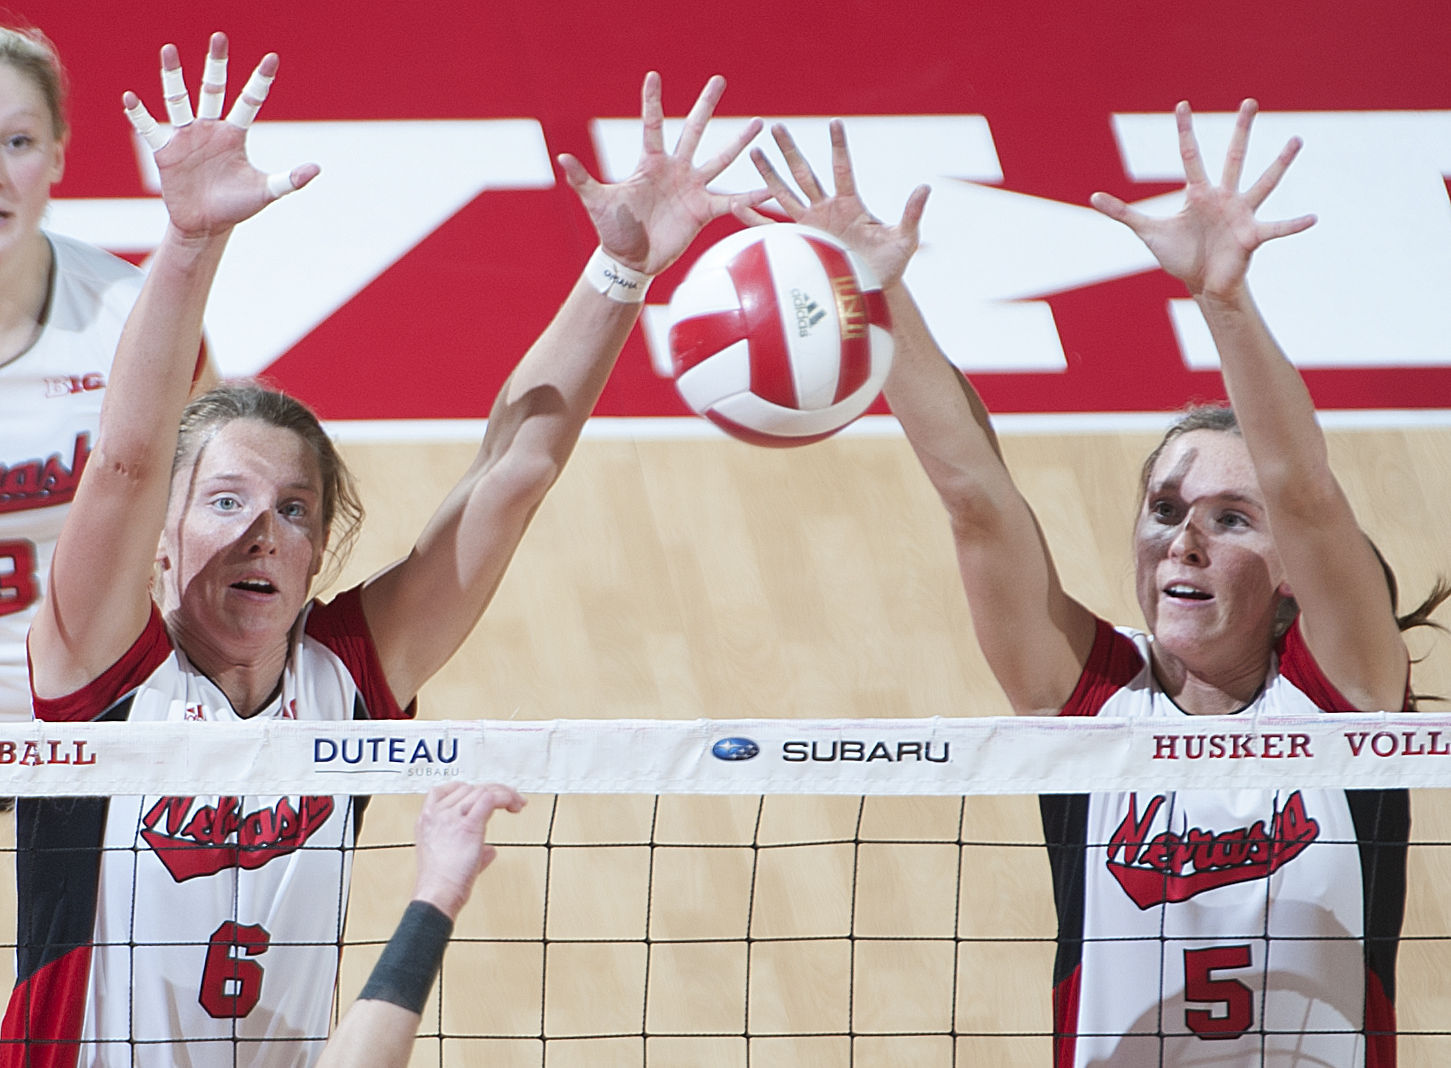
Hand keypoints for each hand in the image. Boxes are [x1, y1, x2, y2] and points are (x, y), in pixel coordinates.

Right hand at [124, 32, 317, 239]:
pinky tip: (130, 97)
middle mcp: (210, 129)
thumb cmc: (236, 207)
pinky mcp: (166, 152)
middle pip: (213, 89)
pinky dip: (140, 115)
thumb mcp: (265, 192)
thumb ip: (289, 180)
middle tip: (220, 37)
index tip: (273, 58)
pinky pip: (150, 129)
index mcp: (234, 134)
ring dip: (173, 76)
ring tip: (169, 50)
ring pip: (179, 100)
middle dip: (216, 64)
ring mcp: (186, 137)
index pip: (249, 101)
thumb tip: (316, 169)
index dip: (260, 81)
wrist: (207, 226)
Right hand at [412, 782, 525, 919]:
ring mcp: (451, 817)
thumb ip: (470, 849)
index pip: (449, 789)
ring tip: (517, 804)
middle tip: (510, 801)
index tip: (485, 796)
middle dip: (493, 791)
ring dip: (504, 794)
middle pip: (470, 788)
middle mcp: (437, 813)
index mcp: (427, 818)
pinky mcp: (468, 825)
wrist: (437, 894)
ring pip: (482, 791)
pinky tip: (514, 806)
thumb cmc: (441, 883)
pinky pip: (490, 799)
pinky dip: (506, 798)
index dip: (471, 789)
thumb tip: (489, 851)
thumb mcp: (447, 858)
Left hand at [557, 72, 765, 274]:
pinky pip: (731, 201)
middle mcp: (674, 170)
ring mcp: (691, 189)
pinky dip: (750, 197)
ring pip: (720, 160)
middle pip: (693, 131)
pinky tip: (770, 188)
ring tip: (759, 124)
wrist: (631, 261)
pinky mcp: (703, 211)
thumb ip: (583, 179)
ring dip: (739, 143)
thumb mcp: (597, 203)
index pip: (652, 125)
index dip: (652, 101)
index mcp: (649, 163)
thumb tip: (561, 157)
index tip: (653, 74)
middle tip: (719, 80)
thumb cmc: (613, 230)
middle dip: (706, 105)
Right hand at [735, 119, 928, 287]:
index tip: (834, 123)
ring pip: (784, 193)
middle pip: (804, 173)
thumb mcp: (904, 238)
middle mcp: (825, 209)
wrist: (870, 292)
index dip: (838, 147)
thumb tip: (924, 187)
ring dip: (769, 174)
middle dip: (790, 150)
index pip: (842, 168)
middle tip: (776, 126)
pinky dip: (754, 217)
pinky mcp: (798, 242)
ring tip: (754, 152)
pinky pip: (771, 228)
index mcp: (849, 204)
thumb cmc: (889, 265)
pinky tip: (735, 204)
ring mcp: (809, 225)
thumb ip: (912, 214)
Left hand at [1090, 100, 1313, 301]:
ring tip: (1296, 140)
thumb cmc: (1180, 255)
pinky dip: (1295, 225)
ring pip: (1263, 182)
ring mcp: (1241, 214)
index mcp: (1199, 194)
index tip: (1182, 104)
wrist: (1202, 283)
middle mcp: (1223, 197)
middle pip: (1232, 156)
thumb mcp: (1148, 231)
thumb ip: (1123, 213)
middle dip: (1240, 130)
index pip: (1189, 155)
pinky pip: (1278, 228)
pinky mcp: (1253, 236)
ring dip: (1280, 163)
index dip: (1184, 131)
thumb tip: (1091, 197)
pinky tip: (1314, 217)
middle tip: (1249, 101)